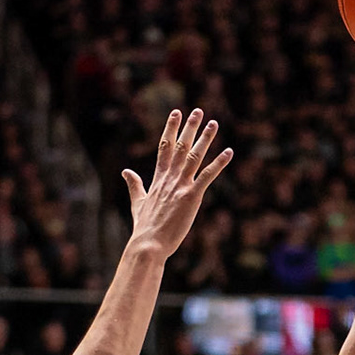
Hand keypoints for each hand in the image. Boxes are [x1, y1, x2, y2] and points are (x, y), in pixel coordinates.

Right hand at [124, 109, 234, 258]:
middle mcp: (170, 178)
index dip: (171, 128)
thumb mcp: (138, 202)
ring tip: (213, 123)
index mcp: (158, 178)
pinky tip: (228, 152)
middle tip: (197, 110)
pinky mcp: (191, 197)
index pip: (165, 146)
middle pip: (181, 146)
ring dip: (205, 138)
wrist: (148, 244)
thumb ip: (134, 185)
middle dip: (189, 127)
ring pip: (194, 156)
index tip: (175, 113)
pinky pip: (208, 176)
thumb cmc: (144, 227)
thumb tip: (125, 171)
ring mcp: (181, 186)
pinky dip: (219, 163)